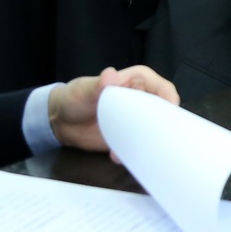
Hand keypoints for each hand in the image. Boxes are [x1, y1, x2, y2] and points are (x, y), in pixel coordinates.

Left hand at [47, 65, 179, 152]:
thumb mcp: (85, 89)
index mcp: (138, 81)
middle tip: (155, 138)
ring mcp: (136, 121)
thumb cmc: (74, 97)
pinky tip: (117, 157)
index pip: (163, 89)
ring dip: (147, 143)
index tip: (169, 114)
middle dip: (162, 126)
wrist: (60, 122)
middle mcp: (142, 100)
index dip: (170, 101)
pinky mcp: (128, 137)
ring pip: (153, 132)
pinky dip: (132, 153)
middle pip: (163, 113)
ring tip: (132, 150)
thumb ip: (98, 84)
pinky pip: (138, 146)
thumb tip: (110, 74)